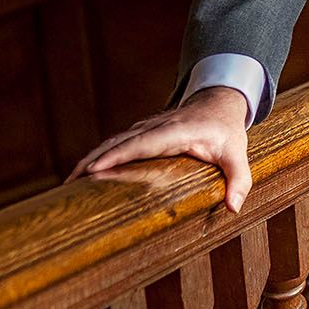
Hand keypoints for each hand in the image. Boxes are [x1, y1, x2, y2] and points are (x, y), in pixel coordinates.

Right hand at [67, 86, 253, 212]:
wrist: (220, 101)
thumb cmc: (227, 130)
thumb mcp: (238, 153)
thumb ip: (239, 179)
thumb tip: (233, 208)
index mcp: (175, 132)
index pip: (142, 143)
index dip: (118, 155)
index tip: (95, 169)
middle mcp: (155, 127)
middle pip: (118, 142)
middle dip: (93, 160)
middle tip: (69, 184)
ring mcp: (146, 128)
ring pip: (113, 142)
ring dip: (91, 159)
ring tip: (69, 184)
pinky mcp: (142, 133)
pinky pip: (117, 144)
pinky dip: (99, 156)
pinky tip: (85, 174)